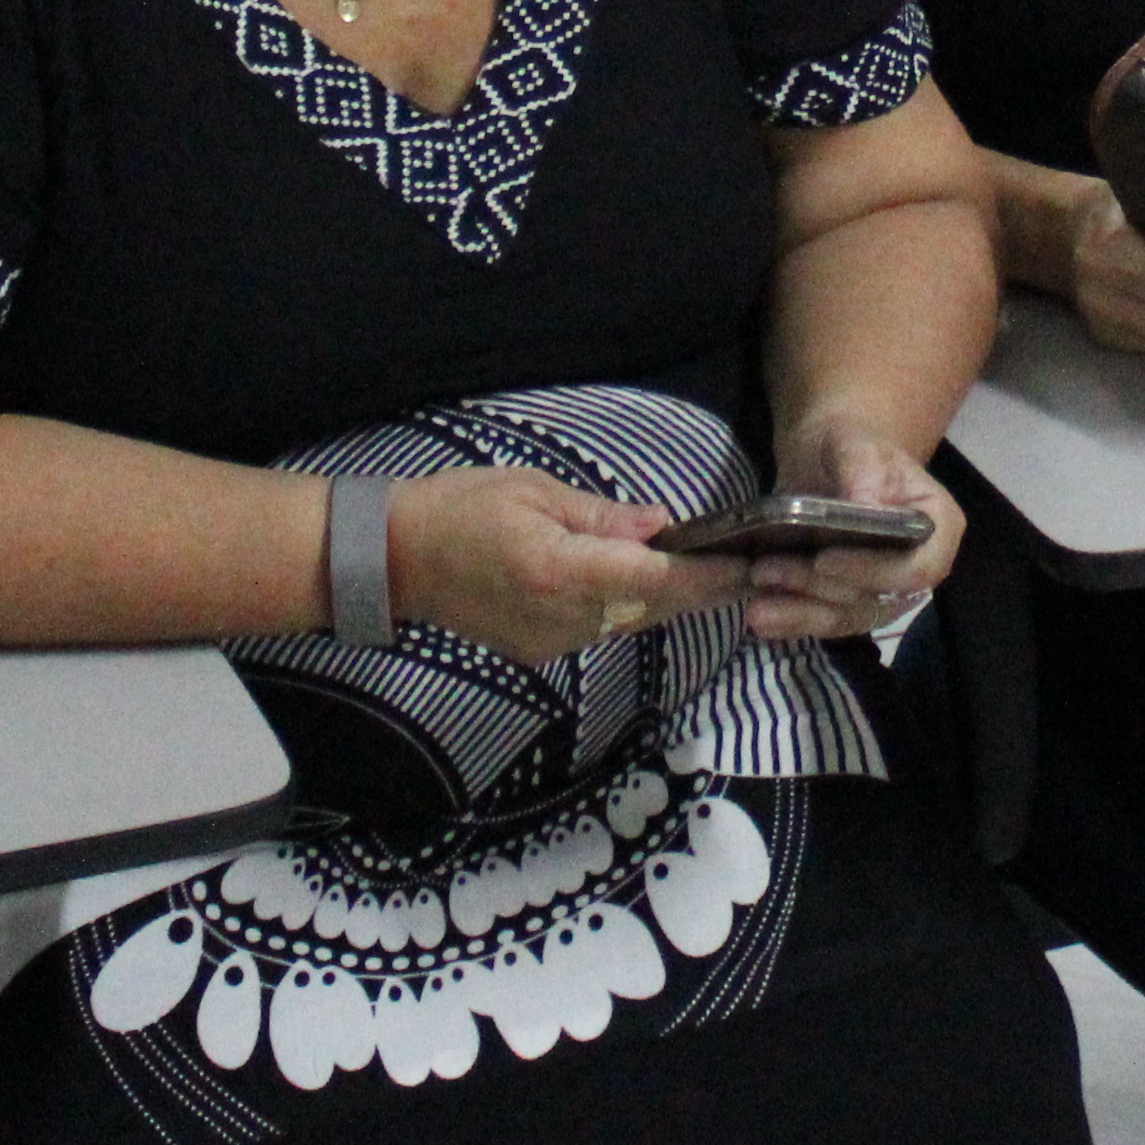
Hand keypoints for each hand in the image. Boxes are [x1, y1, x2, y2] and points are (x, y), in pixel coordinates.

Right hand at [383, 465, 733, 668]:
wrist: (394, 561)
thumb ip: (602, 516)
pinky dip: (626, 605)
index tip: (750, 566)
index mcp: (561, 573)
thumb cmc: (460, 509)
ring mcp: (552, 644)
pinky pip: (600, 628)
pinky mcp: (540, 652)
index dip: (708, 578)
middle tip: (749, 565)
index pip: (655, 582)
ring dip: (665, 598)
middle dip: (700, 589)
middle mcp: (564, 620)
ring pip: (630, 622)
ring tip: (707, 568)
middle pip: (652, 609)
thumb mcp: (533, 492)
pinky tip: (639, 579)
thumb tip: (661, 527)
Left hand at [748, 416, 965, 645]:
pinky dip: (794, 623)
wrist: (827, 461)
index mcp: (937, 527)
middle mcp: (917, 568)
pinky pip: (826, 622)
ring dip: (800, 614)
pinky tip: (760, 619)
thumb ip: (861, 470)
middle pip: (875, 598)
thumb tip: (862, 504)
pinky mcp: (851, 604)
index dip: (874, 572)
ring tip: (756, 607)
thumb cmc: (852, 445)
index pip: (919, 568)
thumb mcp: (855, 445)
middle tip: (767, 570)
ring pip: (846, 617)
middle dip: (818, 589)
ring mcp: (884, 591)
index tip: (824, 560)